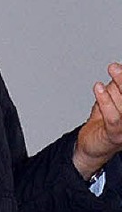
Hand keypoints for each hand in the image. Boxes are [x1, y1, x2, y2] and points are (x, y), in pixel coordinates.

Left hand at [73, 62, 121, 179]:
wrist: (92, 146)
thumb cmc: (105, 121)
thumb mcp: (113, 98)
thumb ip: (118, 85)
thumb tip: (118, 67)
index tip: (120, 65)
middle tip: (115, 66)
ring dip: (119, 84)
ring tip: (112, 68)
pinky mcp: (116, 135)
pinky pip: (113, 118)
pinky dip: (106, 101)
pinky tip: (99, 88)